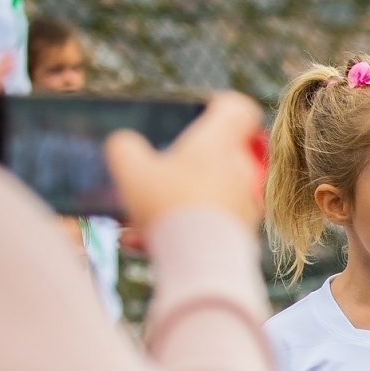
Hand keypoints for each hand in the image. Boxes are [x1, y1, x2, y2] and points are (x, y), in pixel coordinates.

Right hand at [104, 90, 264, 231]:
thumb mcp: (131, 170)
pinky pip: (207, 225)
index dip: (222, 106)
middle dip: (186, 164)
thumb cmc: (170, 208)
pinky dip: (180, 230)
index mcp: (219, 143)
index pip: (238, 109)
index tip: (203, 113)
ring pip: (207, 194)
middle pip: (219, 154)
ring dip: (174, 203)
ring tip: (136, 220)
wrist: (202, 264)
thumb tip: (124, 143)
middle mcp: (240, 170)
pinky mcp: (243, 235)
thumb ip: (124, 147)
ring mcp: (245, 203)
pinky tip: (141, 243)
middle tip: (159, 174)